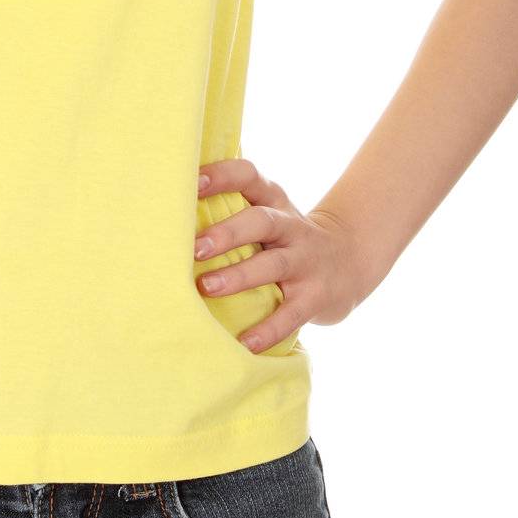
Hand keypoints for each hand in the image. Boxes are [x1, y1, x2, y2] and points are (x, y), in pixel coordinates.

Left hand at [195, 157, 373, 352]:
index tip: (192, 182)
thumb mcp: (267, 212)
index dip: (222, 176)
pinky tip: (245, 342)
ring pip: (273, 265)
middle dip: (227, 233)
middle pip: (261, 221)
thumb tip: (168, 206)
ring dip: (239, 276)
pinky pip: (291, 313)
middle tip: (194, 248)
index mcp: (273, 200)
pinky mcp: (315, 296)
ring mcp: (305, 261)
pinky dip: (268, 328)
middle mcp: (290, 226)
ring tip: (206, 287)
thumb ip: (231, 205)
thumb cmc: (284, 235)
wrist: (349, 259)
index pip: (248, 176)